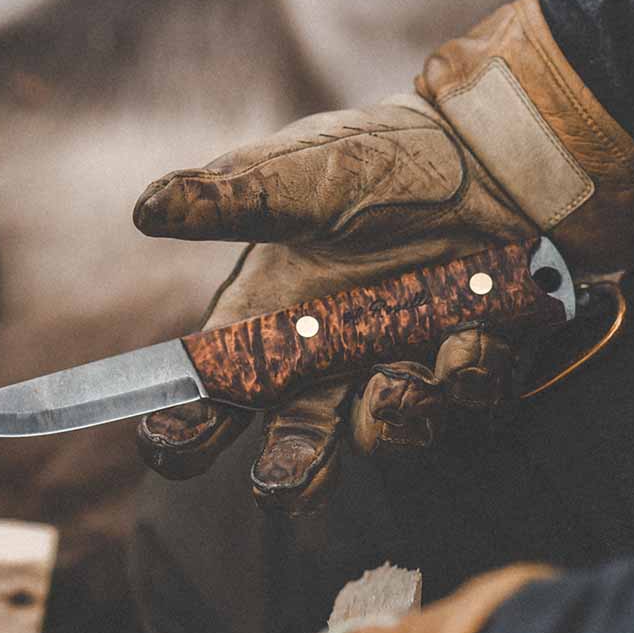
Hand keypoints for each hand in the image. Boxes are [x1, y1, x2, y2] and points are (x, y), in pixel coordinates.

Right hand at [134, 0, 633, 513]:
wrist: (487, 150)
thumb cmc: (383, 158)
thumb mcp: (304, 175)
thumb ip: (236, 200)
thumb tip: (146, 208)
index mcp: (273, 317)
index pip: (211, 390)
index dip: (182, 427)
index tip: (167, 441)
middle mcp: (329, 357)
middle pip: (293, 446)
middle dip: (286, 475)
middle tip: (279, 481)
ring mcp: (396, 366)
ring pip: (381, 435)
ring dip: (390, 418)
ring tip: (401, 376)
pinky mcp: (463, 366)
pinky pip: (463, 406)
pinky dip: (466, 378)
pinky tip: (473, 334)